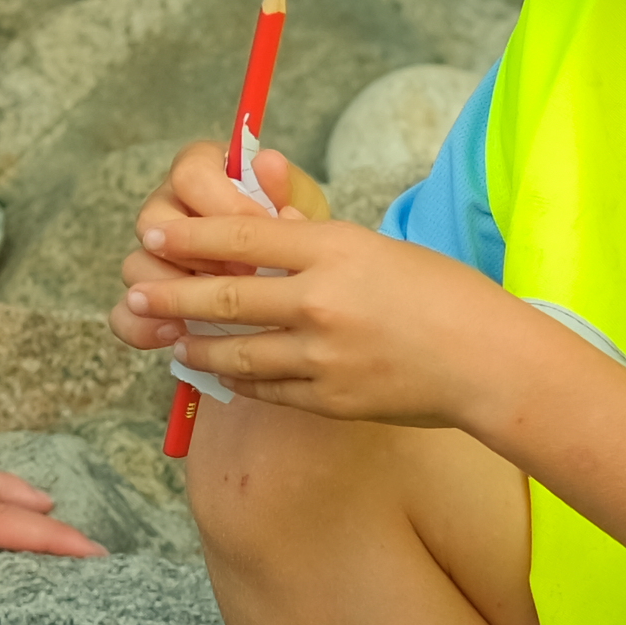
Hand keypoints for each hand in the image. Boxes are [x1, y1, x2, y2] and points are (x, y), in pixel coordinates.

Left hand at [112, 139, 524, 431]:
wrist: (488, 362)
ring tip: (172, 339)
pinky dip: (237, 380)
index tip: (154, 233)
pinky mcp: (329, 400)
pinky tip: (220, 374)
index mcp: (335, 250)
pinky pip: (266, 389)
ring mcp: (322, 356)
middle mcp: (320, 301)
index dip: (190, 235)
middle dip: (172, 293)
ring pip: (236, 352)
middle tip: (136, 290)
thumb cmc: (445, 295)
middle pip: (225, 296)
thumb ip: (319, 243)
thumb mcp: (380, 250)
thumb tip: (270, 225)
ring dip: (196, 345)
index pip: (242, 235)